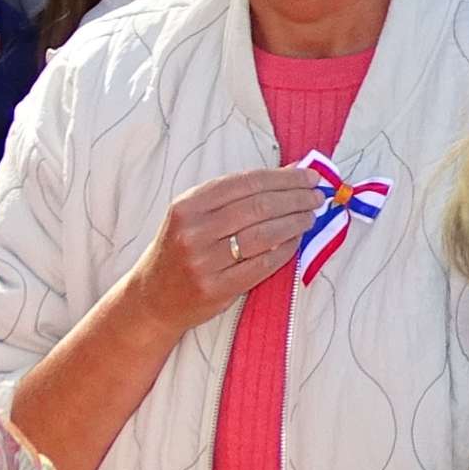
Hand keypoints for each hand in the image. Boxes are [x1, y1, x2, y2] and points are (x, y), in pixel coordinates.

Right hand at [120, 167, 321, 337]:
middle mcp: (193, 232)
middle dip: (297, 198)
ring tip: (310, 217)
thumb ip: (240, 192)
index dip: (285, 177)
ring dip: (296, 222)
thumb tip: (293, 171)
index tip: (310, 176)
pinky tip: (296, 241)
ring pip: (265, 234)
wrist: (151, 298)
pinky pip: (263, 264)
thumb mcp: (197, 214)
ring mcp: (203, 262)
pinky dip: (286, 250)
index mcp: (188, 206)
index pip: (247, 182)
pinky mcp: (216, 288)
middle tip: (317, 196)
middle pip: (259, 206)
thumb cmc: (182, 248)